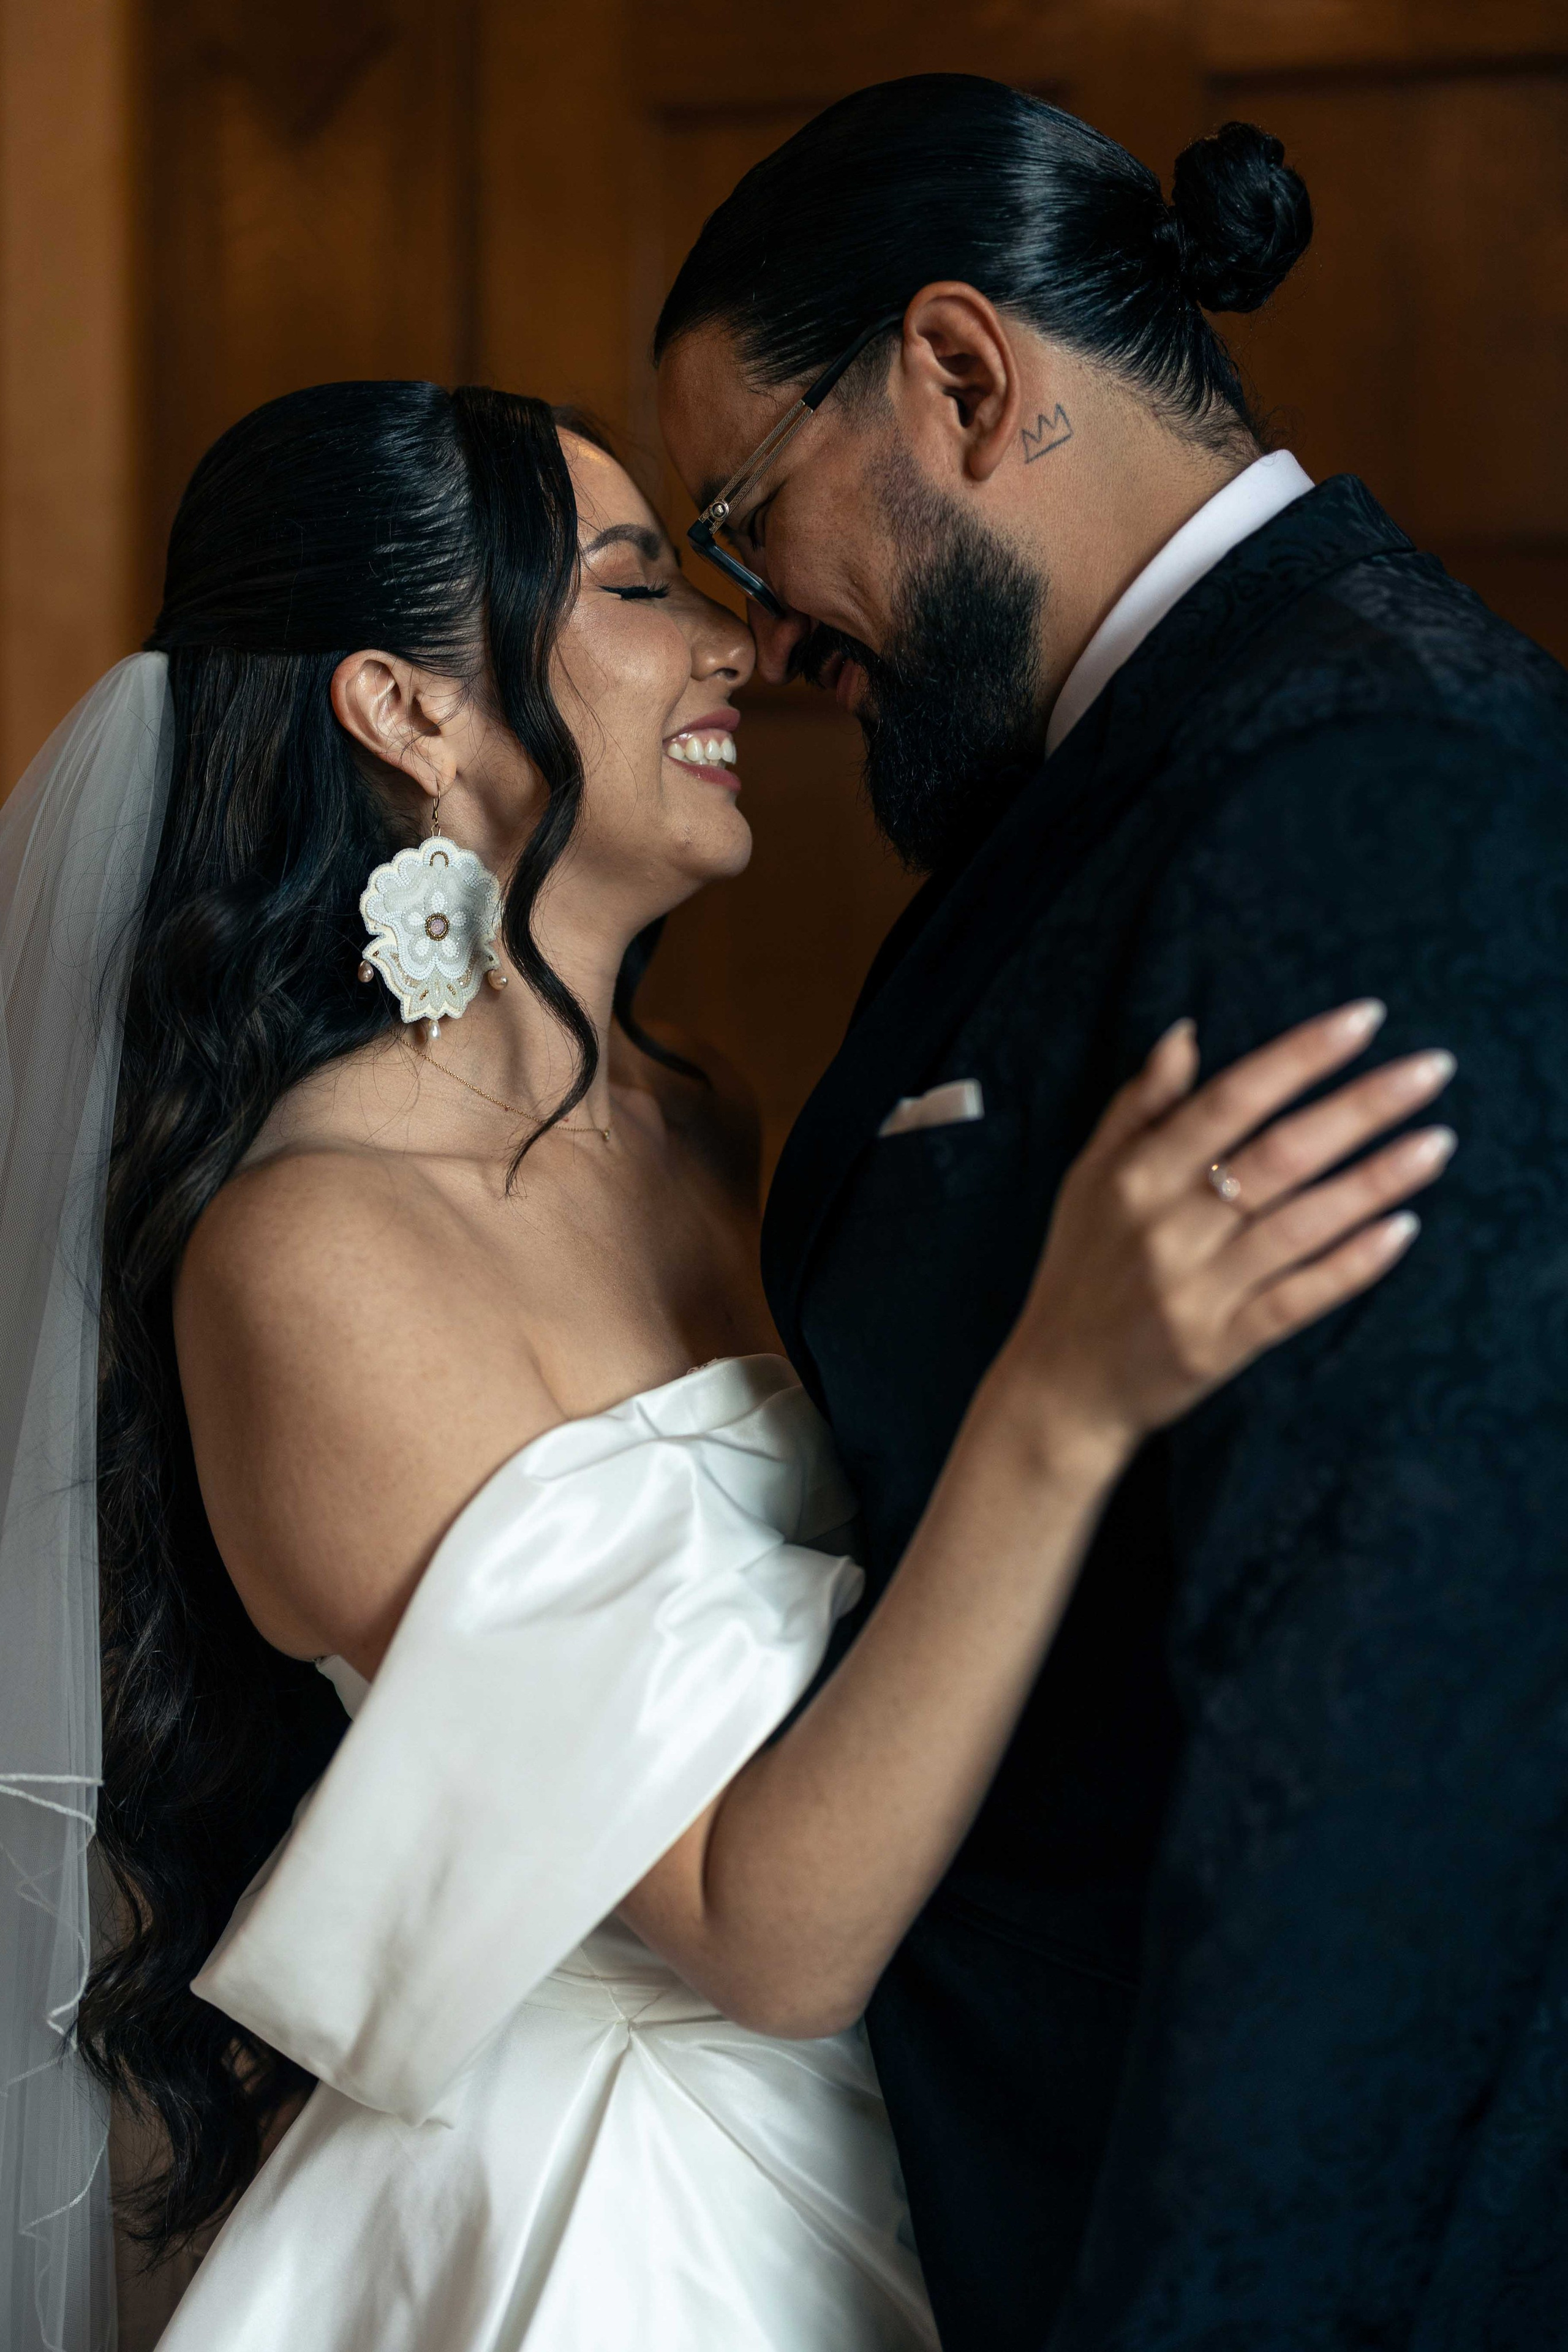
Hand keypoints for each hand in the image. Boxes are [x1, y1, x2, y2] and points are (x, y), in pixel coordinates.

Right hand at [999, 1001, 1455, 1475]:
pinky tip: (1402, 1230)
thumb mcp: (1089, 1177)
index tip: (1364, 1020)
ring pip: (1302, 1224)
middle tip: (1431, 1070)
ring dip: (1377, 1181)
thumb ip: (1138, 1106)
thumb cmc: (1081, 1268)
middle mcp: (1168, 1228)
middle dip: (1362, 1108)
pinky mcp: (1221, 1345)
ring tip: (1436, 1143)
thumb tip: (1185, 1034)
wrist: (1061, 1386)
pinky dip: (1351, 1266)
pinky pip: (1298, 1299)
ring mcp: (1197, 1290)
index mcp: (1136, 1176)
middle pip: (1281, 1155)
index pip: (1231, 1100)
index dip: (1299, 1057)